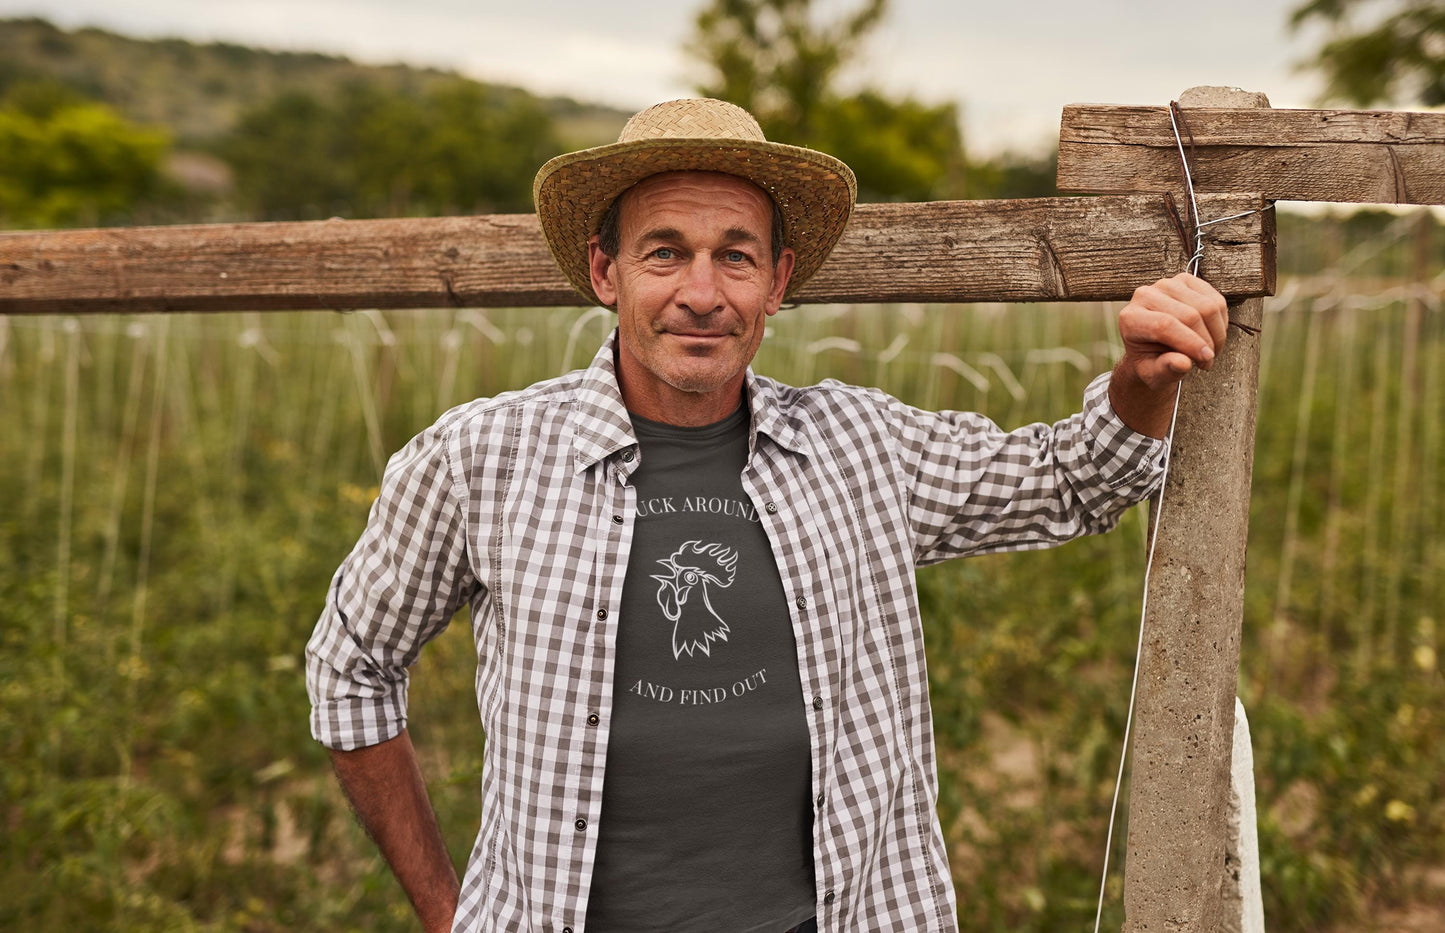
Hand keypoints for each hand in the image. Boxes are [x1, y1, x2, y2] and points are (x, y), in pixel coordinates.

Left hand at [1116, 272, 1227, 390]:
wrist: (1153, 348)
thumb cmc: (1152, 362)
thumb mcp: (1154, 375)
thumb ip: (1165, 370)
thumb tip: (1182, 363)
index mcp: (1130, 319)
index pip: (1165, 325)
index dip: (1191, 344)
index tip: (1206, 360)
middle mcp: (1145, 296)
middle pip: (1190, 315)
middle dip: (1206, 342)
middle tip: (1207, 361)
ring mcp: (1166, 284)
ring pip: (1207, 307)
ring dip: (1216, 334)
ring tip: (1209, 351)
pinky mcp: (1186, 280)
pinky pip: (1216, 300)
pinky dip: (1220, 322)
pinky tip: (1212, 335)